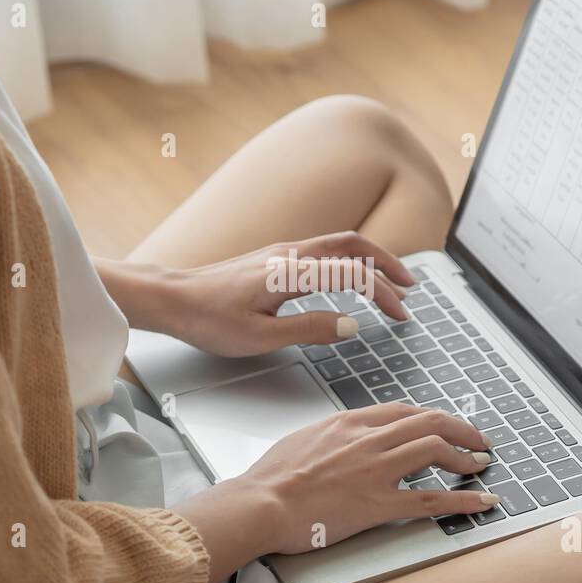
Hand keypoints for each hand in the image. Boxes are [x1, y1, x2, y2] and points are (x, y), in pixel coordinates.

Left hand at [164, 231, 417, 356]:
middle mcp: (290, 254)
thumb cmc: (208, 319)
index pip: (353, 273)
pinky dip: (348, 260)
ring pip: (339, 244)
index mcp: (291, 273)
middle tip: (409, 288)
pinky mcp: (274, 258)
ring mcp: (282, 252)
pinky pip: (322, 250)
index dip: (383, 293)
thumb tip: (351, 325)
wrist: (172, 299)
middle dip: (387, 263)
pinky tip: (350, 278)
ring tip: (389, 282)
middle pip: (354, 244)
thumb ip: (310, 329)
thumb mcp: (261, 338)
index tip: (400, 314)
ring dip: (369, 259)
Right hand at [175, 404, 499, 580]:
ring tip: (480, 464)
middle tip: (477, 439)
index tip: (444, 425)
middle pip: (428, 422)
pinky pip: (431, 499)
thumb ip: (330, 438)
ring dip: (465, 456)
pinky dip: (463, 499)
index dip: (431, 417)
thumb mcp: (303, 441)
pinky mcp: (378, 504)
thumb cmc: (271, 478)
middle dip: (461, 429)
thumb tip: (340, 442)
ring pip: (435, 451)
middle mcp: (367, 440)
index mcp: (348, 424)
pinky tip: (482, 501)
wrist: (260, 503)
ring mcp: (375, 470)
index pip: (403, 411)